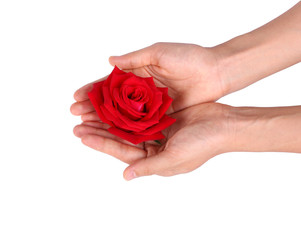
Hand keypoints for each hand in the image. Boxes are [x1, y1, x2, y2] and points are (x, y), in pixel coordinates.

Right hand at [70, 43, 226, 119]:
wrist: (215, 72)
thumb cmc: (189, 58)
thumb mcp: (159, 53)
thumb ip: (134, 59)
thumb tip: (109, 60)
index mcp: (138, 74)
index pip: (110, 83)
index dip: (93, 90)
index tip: (76, 97)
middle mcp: (141, 91)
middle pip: (113, 102)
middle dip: (94, 108)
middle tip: (75, 115)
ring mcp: (151, 105)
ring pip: (123, 116)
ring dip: (105, 120)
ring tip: (87, 126)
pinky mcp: (161, 116)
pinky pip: (140, 124)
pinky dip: (126, 129)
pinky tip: (112, 133)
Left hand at [73, 103, 233, 179]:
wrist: (225, 124)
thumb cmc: (203, 145)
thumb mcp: (174, 159)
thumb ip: (149, 167)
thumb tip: (126, 176)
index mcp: (154, 158)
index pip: (121, 151)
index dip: (101, 143)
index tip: (81, 135)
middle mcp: (153, 145)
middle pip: (121, 137)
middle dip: (99, 130)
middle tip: (78, 121)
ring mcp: (157, 130)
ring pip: (127, 123)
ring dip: (110, 118)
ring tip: (90, 111)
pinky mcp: (163, 117)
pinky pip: (140, 112)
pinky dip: (127, 107)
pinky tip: (114, 101)